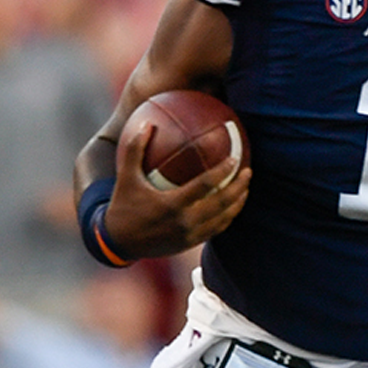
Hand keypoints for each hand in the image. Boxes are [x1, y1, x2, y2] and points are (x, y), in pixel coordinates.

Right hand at [102, 123, 251, 258]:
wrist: (118, 243)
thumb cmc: (123, 206)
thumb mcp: (126, 177)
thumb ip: (135, 149)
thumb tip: (146, 123)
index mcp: (172, 205)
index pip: (205, 186)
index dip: (222, 172)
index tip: (235, 158)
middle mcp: (185, 222)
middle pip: (222, 203)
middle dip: (239, 187)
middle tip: (248, 171)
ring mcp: (190, 235)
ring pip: (224, 219)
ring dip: (238, 203)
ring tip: (246, 187)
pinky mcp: (191, 244)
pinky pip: (216, 229)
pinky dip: (228, 216)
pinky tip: (232, 204)